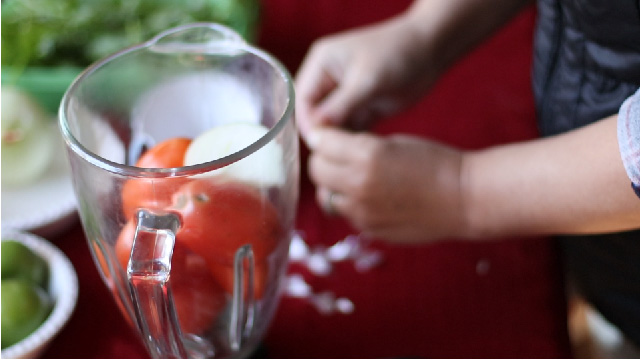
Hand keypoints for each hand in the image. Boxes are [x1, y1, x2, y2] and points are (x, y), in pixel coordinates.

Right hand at [295, 15, 436, 144]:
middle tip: (335, 157)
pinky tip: (360, 155)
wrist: (432, 50)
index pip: (302, 100)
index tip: (320, 146)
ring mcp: (345, 96)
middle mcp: (328, 80)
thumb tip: (314, 133)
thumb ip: (339, 106)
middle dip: (322, 136)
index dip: (308, 125)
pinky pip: (350, 130)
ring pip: (332, 126)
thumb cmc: (398, 54)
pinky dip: (353, 142)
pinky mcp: (362, 109)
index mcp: (321, 64)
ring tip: (350, 158)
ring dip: (338, 142)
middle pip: (314, 116)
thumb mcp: (367, 80)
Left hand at [307, 127, 468, 242]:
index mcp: (366, 155)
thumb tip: (327, 147)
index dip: (324, 137)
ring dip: (333, 185)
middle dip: (324, 160)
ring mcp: (362, 211)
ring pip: (325, 196)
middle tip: (338, 156)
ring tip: (354, 178)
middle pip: (316, 170)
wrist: (464, 198)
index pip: (321, 142)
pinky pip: (345, 213)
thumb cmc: (435, 162)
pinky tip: (371, 196)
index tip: (329, 135)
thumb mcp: (393, 142)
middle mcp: (358, 184)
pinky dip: (350, 203)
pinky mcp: (369, 229)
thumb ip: (357, 146)